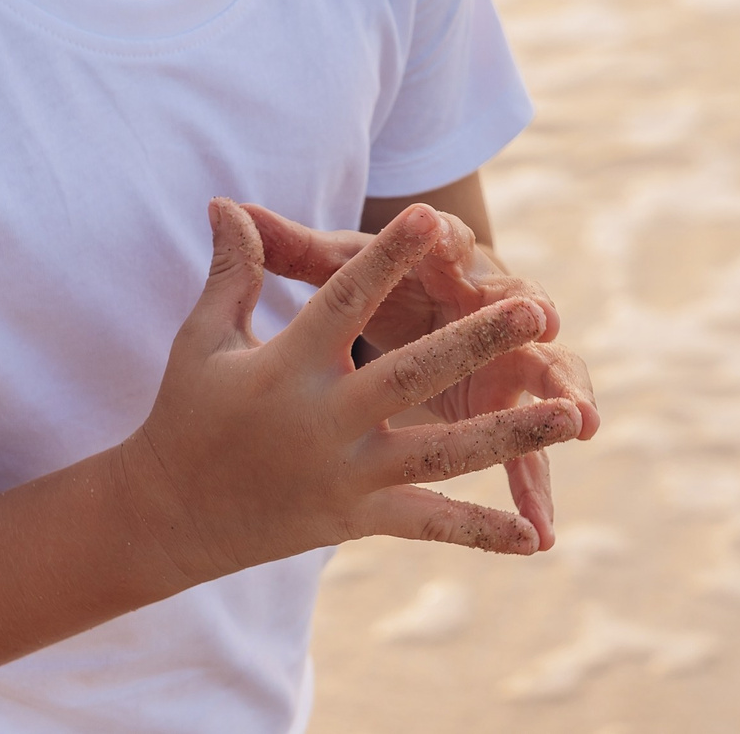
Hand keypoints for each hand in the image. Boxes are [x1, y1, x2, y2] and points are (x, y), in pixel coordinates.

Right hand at [118, 201, 584, 586]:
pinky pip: (429, 524)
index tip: (427, 214)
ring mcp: (345, 476)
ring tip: (572, 417)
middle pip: (411, 372)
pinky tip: (537, 538)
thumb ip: (234, 270)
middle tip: (537, 306)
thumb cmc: (187, 413)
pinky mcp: (356, 520)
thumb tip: (225, 202)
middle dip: (477, 340)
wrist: (167, 514)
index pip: (344, 299)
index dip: (386, 255)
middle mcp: (323, 422)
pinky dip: (482, 531)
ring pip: (442, 453)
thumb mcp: (204, 338)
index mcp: (287, 368)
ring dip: (511, 435)